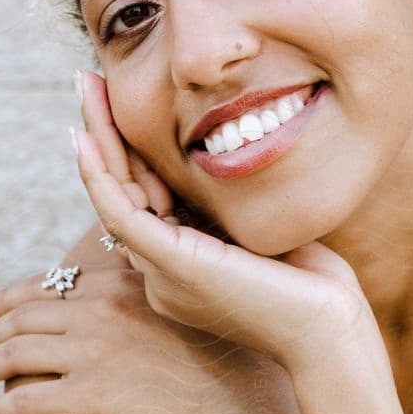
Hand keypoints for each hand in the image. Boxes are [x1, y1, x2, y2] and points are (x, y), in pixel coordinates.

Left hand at [0, 259, 292, 413]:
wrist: (239, 406)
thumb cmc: (217, 360)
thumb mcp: (179, 303)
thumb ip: (142, 287)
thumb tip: (119, 274)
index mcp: (116, 286)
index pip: (43, 285)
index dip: (6, 299)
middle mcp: (98, 313)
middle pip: (19, 320)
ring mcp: (91, 354)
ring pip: (13, 356)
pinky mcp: (89, 397)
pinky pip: (25, 400)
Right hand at [69, 71, 380, 372]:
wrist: (327, 333)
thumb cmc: (312, 286)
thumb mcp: (259, 230)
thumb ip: (228, 205)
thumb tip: (222, 155)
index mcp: (180, 266)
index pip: (144, 198)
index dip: (128, 148)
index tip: (121, 101)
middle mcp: (160, 272)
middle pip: (120, 192)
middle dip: (102, 133)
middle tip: (87, 80)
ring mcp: (161, 272)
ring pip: (112, 197)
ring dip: (95, 139)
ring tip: (84, 87)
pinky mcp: (171, 266)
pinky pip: (121, 214)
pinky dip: (99, 174)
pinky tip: (86, 136)